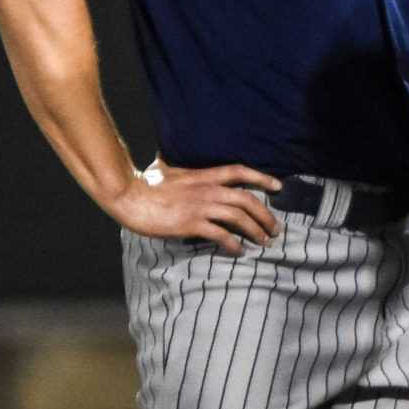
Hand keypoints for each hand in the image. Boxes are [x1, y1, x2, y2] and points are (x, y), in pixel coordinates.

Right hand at [106, 162, 281, 253]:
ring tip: (264, 241)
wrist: (130, 197)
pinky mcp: (191, 223)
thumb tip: (170, 158)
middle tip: (275, 228)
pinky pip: (220, 235)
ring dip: (255, 230)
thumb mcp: (165, 169)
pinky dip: (233, 244)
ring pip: (238, 217)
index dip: (261, 177)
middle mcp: (207, 190)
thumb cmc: (145, 184)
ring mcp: (200, 207)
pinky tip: (239, 251)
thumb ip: (176, 165)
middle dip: (265, 214)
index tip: (278, 186)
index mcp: (203, 175)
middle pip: (246, 199)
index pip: (239, 171)